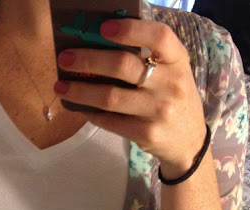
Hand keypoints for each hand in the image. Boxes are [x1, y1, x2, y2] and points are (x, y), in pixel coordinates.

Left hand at [54, 18, 207, 178]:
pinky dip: (92, 113)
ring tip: (61, 87)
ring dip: (81, 91)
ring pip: (111, 96)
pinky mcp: (146, 133)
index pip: (158, 36)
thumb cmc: (172, 99)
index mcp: (178, 60)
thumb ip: (148, 58)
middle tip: (66, 59)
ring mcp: (159, 111)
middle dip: (89, 60)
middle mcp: (171, 84)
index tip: (102, 28)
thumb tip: (99, 43)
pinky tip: (80, 108)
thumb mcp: (171, 73)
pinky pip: (111, 121)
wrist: (188, 142)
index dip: (130, 29)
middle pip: (123, 65)